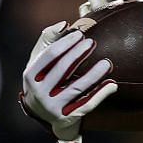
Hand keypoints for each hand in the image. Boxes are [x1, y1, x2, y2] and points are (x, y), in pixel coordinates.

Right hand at [19, 22, 114, 142]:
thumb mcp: (38, 61)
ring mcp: (53, 107)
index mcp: (31, 76)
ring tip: (107, 63)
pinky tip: (112, 84)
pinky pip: (87, 105)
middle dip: (78, 55)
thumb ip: (48, 40)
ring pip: (76, 88)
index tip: (80, 34)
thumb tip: (64, 24)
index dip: (65, 44)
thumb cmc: (43, 79)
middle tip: (92, 43)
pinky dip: (100, 95)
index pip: (49, 56)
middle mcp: (39, 93)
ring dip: (93, 75)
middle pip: (62, 70)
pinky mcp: (67, 118)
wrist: (43, 114)